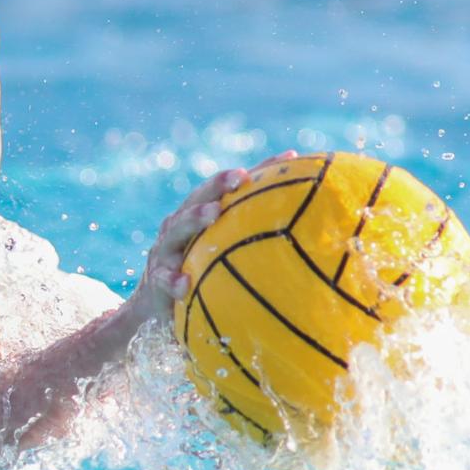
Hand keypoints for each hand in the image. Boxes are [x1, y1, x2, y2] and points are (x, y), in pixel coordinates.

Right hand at [130, 150, 298, 323]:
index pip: (232, 190)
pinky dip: (172, 279)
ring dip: (194, 217)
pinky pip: (163, 278)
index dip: (259, 172)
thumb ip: (257, 253)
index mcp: (201, 217)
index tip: (287, 158)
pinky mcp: (155, 278)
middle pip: (199, 197)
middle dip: (219, 184)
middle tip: (239, 177)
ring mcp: (165, 250)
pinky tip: (184, 284)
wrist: (155, 312)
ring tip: (213, 213)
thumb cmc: (200, 282)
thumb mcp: (226, 264)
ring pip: (177, 229)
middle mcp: (181, 226)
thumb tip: (315, 250)